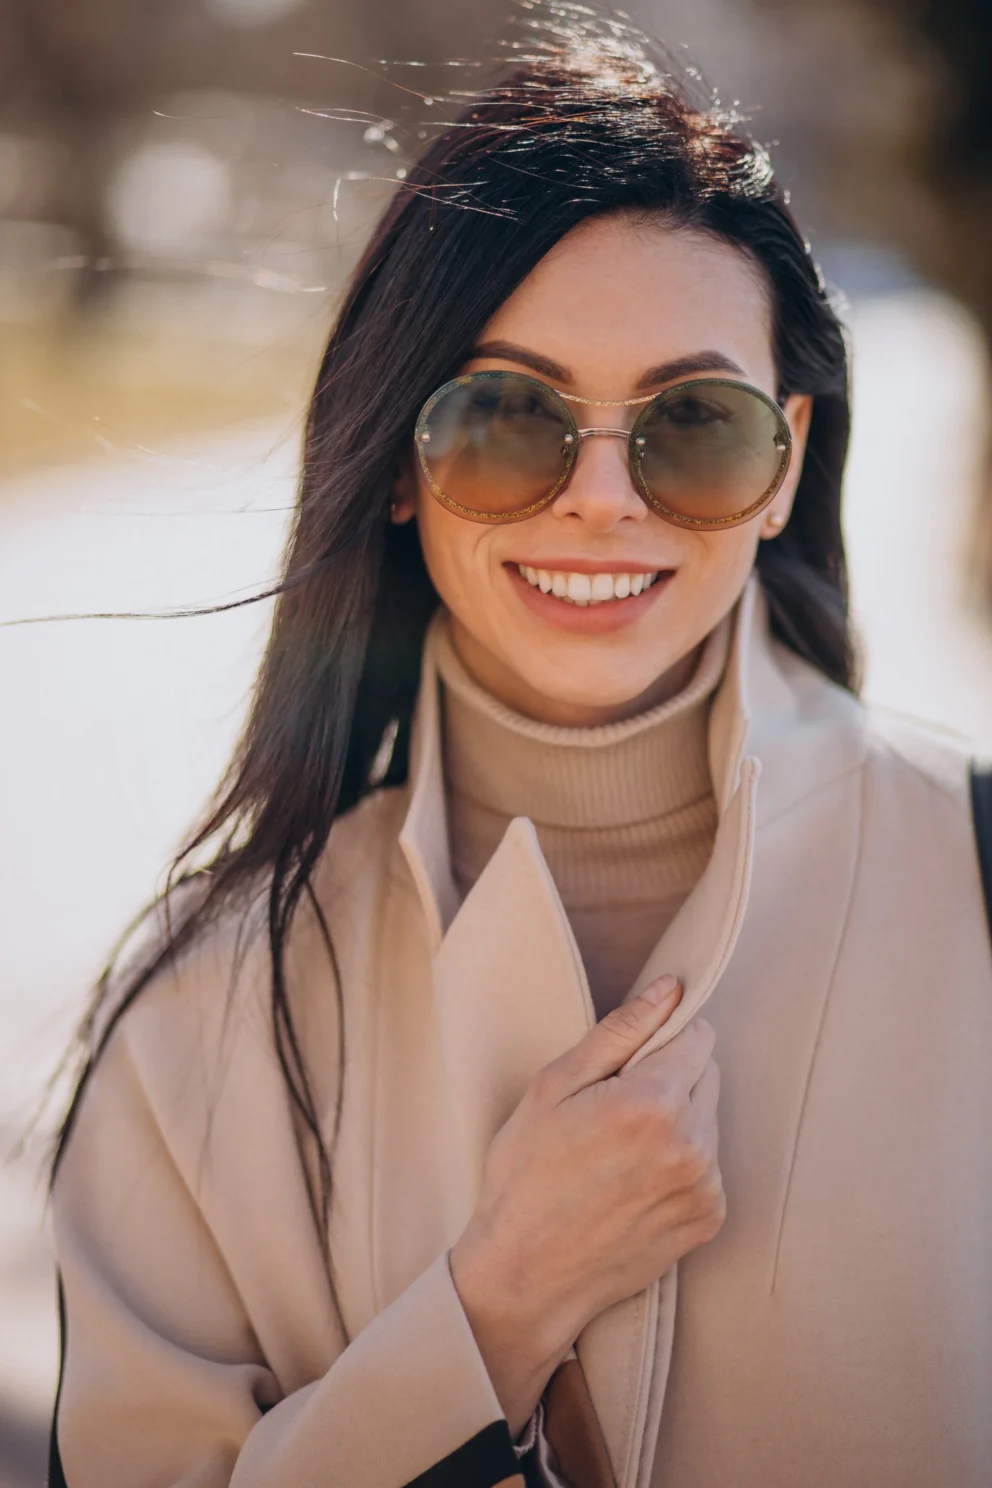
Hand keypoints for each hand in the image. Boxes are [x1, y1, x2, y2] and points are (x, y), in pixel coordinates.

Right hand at [449, 975, 723, 1433]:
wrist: (528, 1274)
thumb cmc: (527, 1175)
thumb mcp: (554, 1087)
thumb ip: (620, 1031)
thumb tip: (670, 988)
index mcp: (653, 1104)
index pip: (698, 1036)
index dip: (661, 1040)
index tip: (627, 1063)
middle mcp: (693, 1145)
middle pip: (707, 1075)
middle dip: (670, 1078)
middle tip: (612, 1110)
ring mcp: (705, 1187)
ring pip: (709, 1119)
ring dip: (677, 1121)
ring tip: (620, 1151)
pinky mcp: (710, 1219)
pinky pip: (709, 1164)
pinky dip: (681, 1162)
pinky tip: (634, 1181)